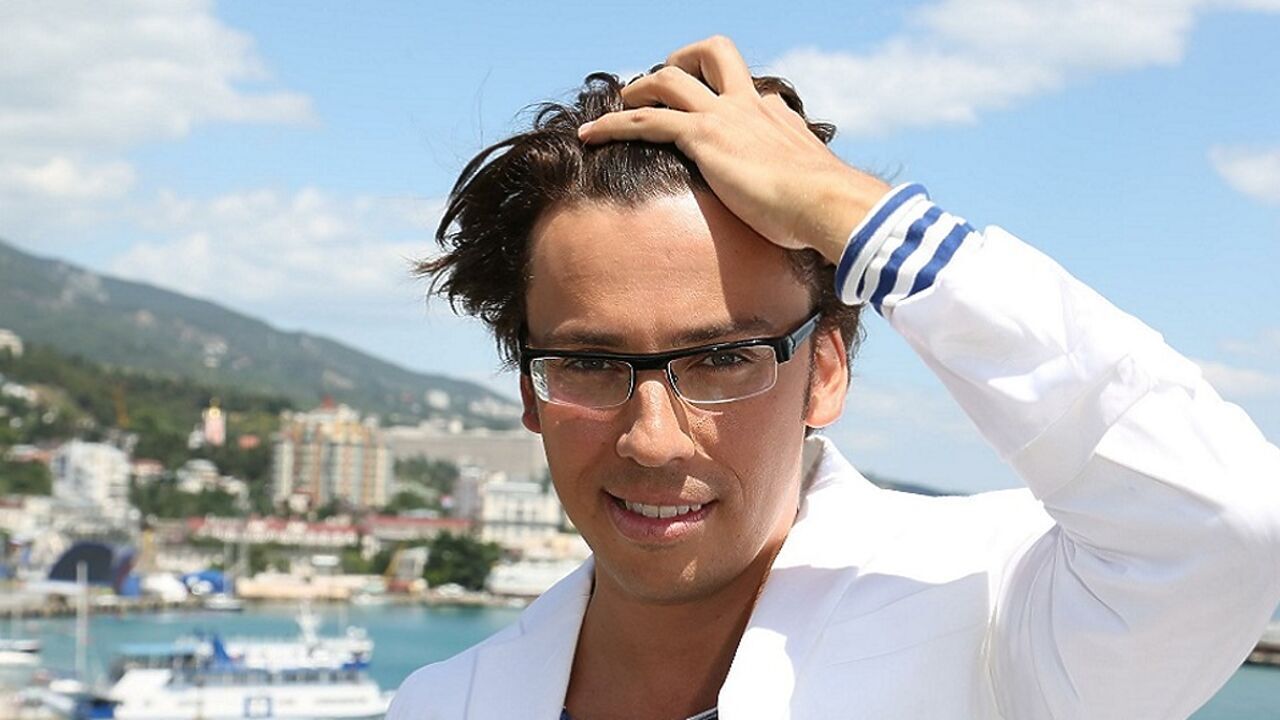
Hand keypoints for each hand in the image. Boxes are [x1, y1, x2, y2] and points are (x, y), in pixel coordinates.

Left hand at [578, 35, 890, 264]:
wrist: (826, 203)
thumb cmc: (825, 210)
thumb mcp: (814, 192)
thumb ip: (803, 190)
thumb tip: (809, 212)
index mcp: (777, 116)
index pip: (749, 90)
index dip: (726, 98)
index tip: (713, 118)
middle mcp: (750, 105)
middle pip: (716, 54)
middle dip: (683, 60)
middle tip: (661, 84)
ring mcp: (725, 115)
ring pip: (670, 78)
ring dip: (638, 88)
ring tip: (616, 105)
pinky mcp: (703, 136)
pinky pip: (645, 120)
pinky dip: (612, 124)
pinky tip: (590, 136)